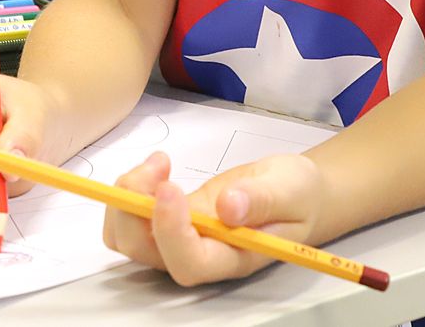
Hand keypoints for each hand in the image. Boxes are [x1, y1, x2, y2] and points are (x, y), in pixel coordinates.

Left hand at [102, 151, 326, 285]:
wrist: (295, 192)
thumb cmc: (298, 194)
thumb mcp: (291, 189)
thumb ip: (263, 200)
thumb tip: (228, 207)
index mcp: (233, 257)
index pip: (189, 263)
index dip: (170, 232)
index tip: (170, 187)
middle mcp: (201, 255)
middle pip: (146, 254)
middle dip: (133, 211)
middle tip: (158, 165)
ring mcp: (182, 238)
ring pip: (129, 238)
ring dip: (127, 198)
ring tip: (159, 162)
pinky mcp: (172, 219)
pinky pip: (134, 217)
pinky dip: (133, 189)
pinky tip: (160, 164)